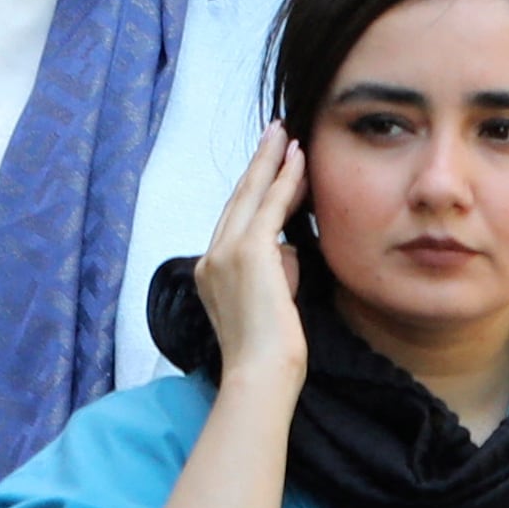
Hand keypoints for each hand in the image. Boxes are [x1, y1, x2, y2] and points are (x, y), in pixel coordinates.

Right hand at [196, 124, 309, 400]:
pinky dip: (285, 179)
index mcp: (209, 272)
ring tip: (286, 135)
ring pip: (251, 195)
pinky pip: (270, 205)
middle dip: (258, 163)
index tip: (266, 166)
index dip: (252, 189)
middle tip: (273, 133)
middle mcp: (210, 258)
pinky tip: (299, 159)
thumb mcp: (266, 303)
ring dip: (271, 161)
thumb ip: (272, 272)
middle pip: (237, 199)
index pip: (234, 221)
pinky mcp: (248, 252)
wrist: (260, 374)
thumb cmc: (269, 354)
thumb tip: (288, 250)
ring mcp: (225, 253)